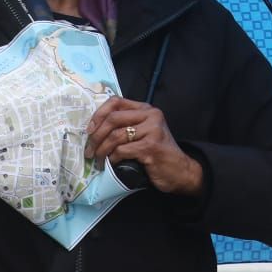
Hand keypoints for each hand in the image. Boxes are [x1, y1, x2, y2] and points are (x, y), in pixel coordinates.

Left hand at [87, 98, 204, 196]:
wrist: (181, 171)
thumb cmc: (159, 153)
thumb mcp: (145, 132)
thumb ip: (127, 125)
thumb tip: (95, 130)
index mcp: (146, 109)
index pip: (116, 101)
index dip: (98, 114)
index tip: (89, 130)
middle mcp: (150, 115)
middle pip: (113, 118)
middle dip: (96, 136)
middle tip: (89, 150)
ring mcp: (152, 130)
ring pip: (115, 136)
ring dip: (102, 150)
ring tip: (98, 160)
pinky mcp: (151, 146)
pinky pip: (122, 150)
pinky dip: (113, 158)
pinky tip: (112, 164)